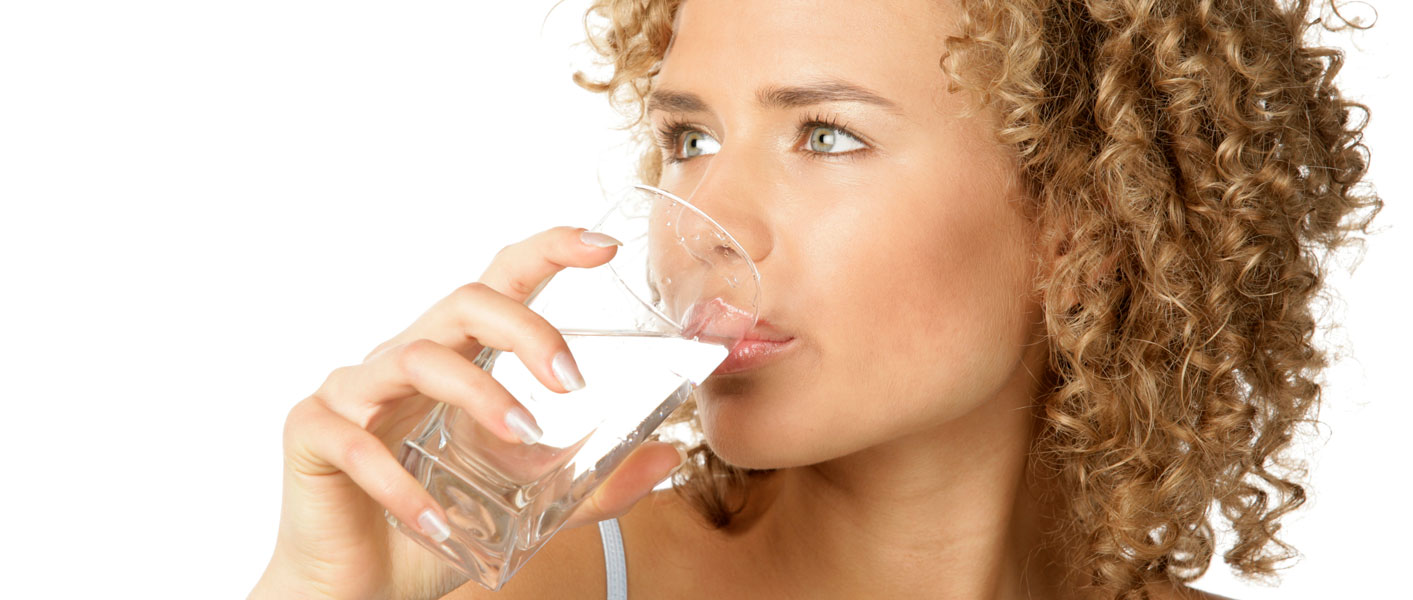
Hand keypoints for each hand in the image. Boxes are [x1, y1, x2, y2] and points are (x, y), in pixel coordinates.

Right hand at [251, 226, 687, 599]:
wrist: (357, 585)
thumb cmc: (435, 525)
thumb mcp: (528, 505)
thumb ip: (592, 482)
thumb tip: (667, 459)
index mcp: (457, 359)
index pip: (502, 281)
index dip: (549, 251)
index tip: (604, 246)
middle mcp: (405, 358)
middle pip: (465, 302)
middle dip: (526, 327)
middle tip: (572, 382)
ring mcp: (355, 391)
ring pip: (417, 357)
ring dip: (479, 396)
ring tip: (523, 437)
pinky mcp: (312, 433)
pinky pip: (357, 442)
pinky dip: (403, 484)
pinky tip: (437, 522)